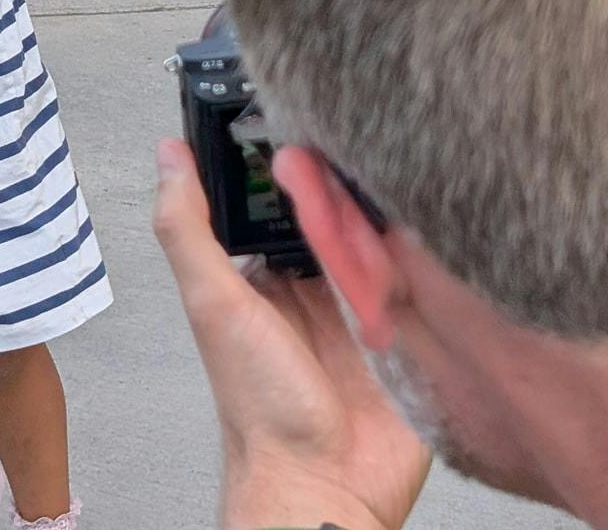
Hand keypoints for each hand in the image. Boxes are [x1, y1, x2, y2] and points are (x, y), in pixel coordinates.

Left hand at [154, 140, 429, 529]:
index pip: (288, 198)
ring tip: (402, 194)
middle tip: (368, 155)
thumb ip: (190, 232)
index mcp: (270, 273)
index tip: (308, 118)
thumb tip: (169, 157)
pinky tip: (438, 238)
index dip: (297, 162)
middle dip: (354, 188)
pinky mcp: (412, 335)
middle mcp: (320, 287)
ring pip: (387, 240)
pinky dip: (432, 262)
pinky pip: (429, 283)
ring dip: (394, 223)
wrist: (324, 489)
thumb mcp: (216, 305)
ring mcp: (369, 309)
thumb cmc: (260, 410)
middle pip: (343, 214)